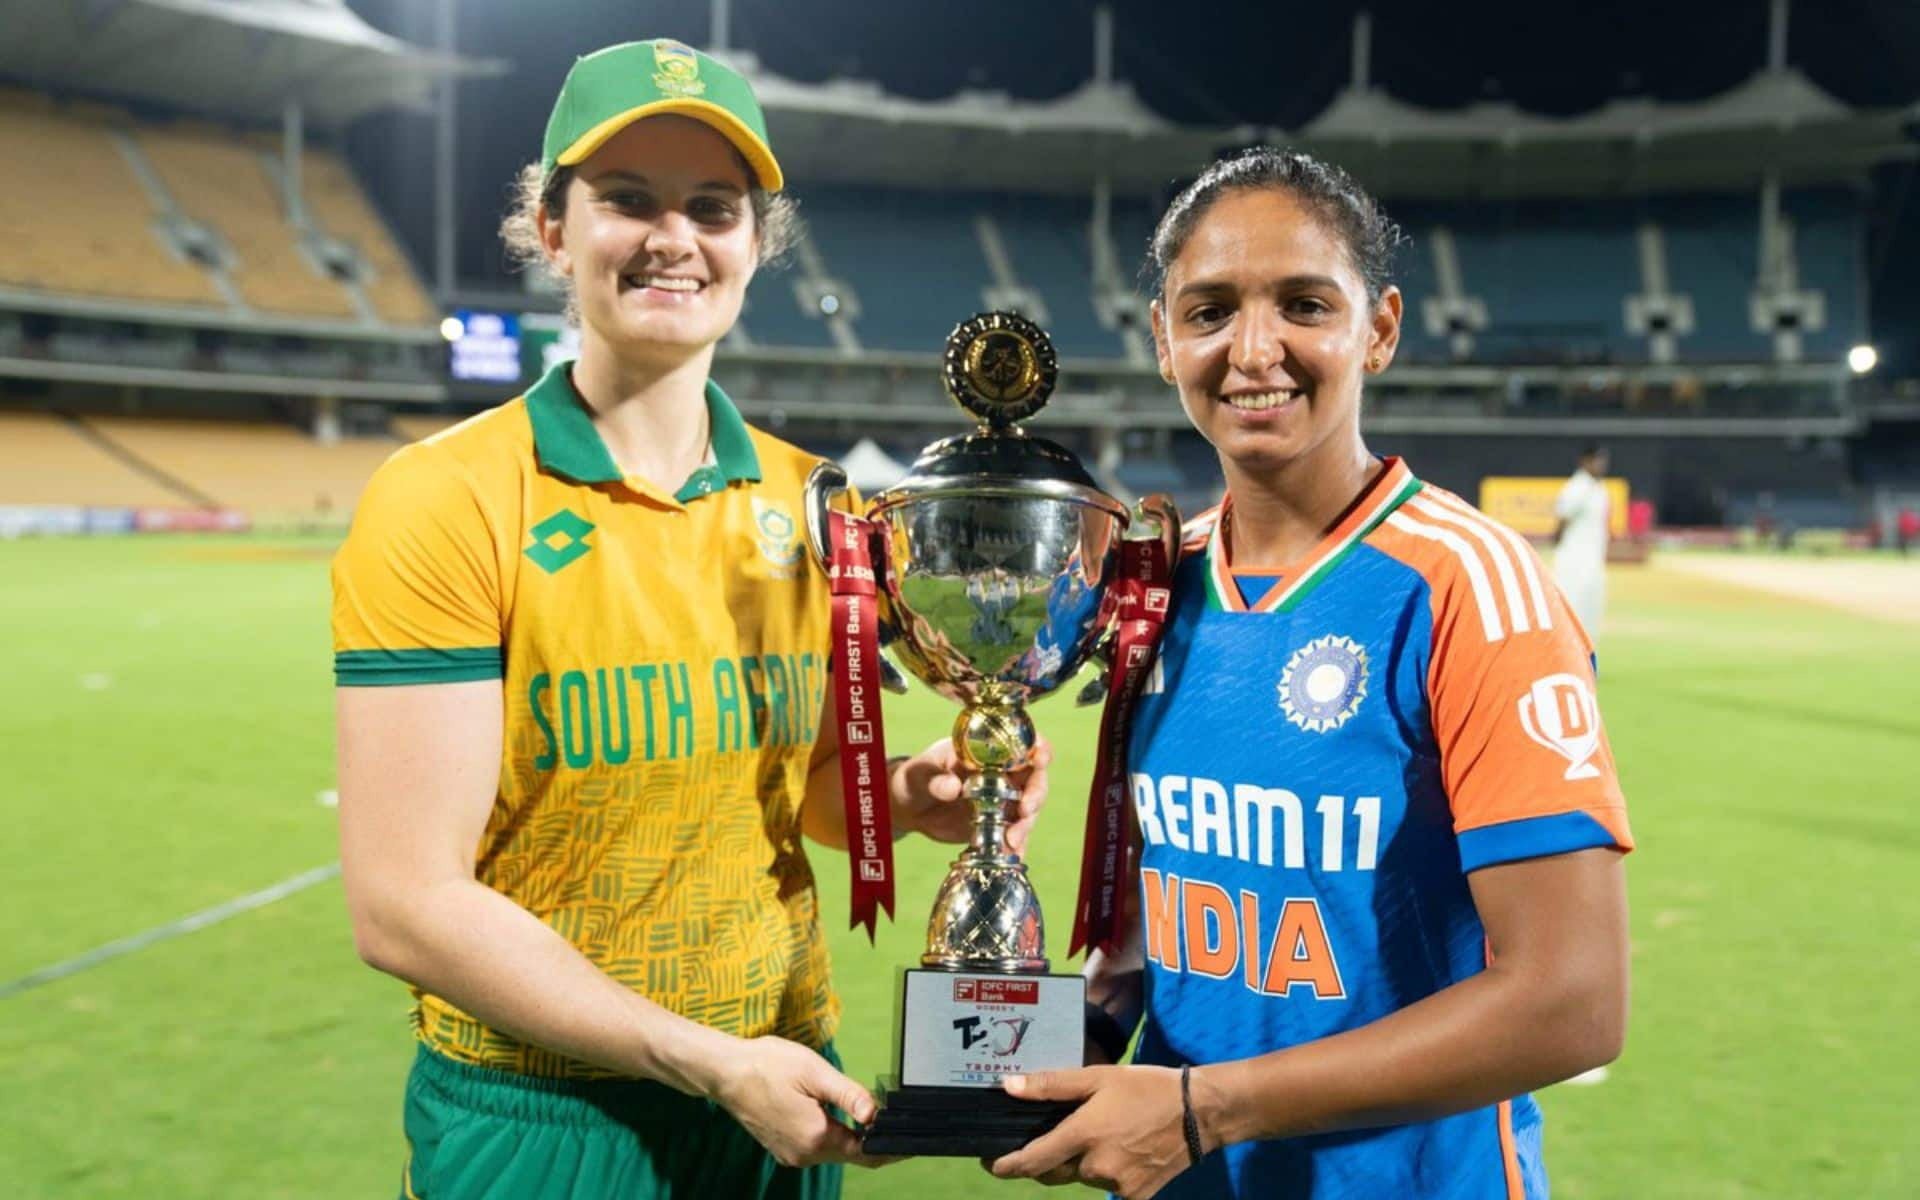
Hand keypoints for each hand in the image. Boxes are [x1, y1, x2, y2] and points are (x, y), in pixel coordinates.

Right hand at [710, 1036, 886, 1167]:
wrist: (725, 1072)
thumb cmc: (768, 1065)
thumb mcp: (815, 1072)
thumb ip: (849, 1095)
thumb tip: (877, 1115)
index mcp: (815, 1137)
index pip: (865, 1152)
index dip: (890, 1146)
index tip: (910, 1139)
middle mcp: (803, 1155)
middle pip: (851, 1153)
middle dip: (873, 1140)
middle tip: (894, 1120)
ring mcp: (791, 1154)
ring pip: (833, 1150)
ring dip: (851, 1136)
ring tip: (870, 1116)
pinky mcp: (782, 1148)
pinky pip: (815, 1147)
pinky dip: (830, 1135)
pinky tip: (835, 1115)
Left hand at [888, 735, 1052, 851]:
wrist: (910, 807)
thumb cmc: (916, 777)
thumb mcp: (920, 773)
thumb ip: (935, 778)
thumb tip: (952, 787)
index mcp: (988, 751)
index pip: (1023, 743)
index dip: (1038, 748)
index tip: (1038, 759)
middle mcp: (1002, 774)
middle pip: (1034, 779)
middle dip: (1036, 794)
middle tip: (1024, 810)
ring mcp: (1002, 800)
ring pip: (1028, 810)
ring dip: (1025, 825)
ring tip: (1010, 840)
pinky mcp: (997, 824)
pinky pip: (1013, 836)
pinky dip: (1016, 847)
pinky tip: (1013, 857)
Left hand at [987, 1066, 1194, 1198]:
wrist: (1200, 1113)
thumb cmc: (1147, 1088)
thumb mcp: (1099, 1077)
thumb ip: (1051, 1085)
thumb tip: (1009, 1087)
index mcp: (1084, 1135)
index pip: (1033, 1160)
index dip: (1006, 1165)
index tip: (990, 1164)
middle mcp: (1096, 1167)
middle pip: (1055, 1171)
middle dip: (1047, 1158)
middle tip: (1050, 1137)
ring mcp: (1117, 1186)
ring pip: (1081, 1178)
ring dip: (1079, 1162)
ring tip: (1100, 1133)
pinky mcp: (1136, 1198)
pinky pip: (1106, 1187)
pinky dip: (1104, 1171)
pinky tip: (1121, 1149)